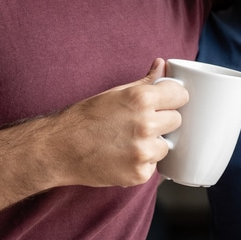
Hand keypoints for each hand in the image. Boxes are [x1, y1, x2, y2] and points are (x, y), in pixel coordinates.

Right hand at [47, 58, 187, 188]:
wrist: (59, 149)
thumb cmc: (85, 118)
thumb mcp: (115, 93)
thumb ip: (145, 81)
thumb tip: (162, 65)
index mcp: (142, 99)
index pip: (181, 95)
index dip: (172, 98)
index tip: (165, 101)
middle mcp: (146, 125)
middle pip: (177, 120)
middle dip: (162, 121)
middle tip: (139, 123)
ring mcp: (143, 151)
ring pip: (166, 145)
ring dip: (153, 144)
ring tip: (127, 141)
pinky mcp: (140, 174)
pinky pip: (153, 165)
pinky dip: (142, 162)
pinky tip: (122, 156)